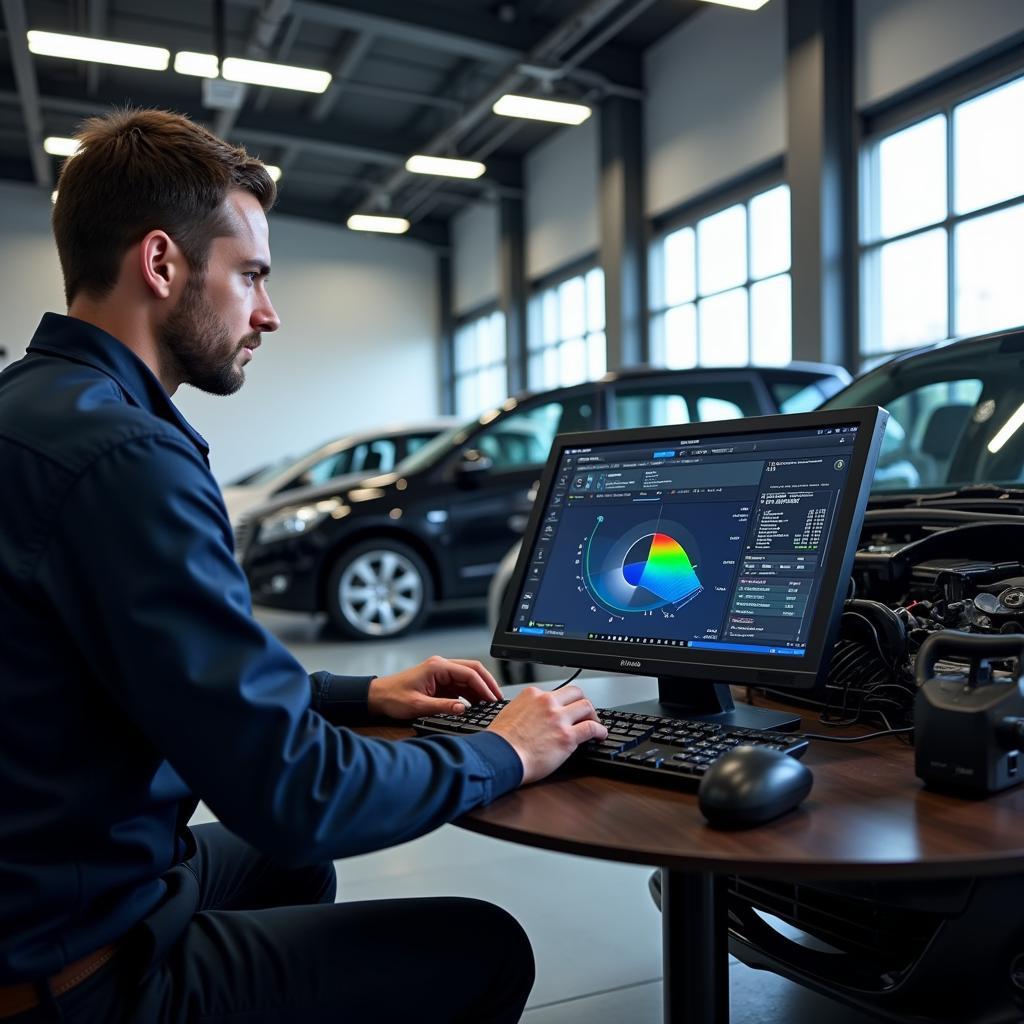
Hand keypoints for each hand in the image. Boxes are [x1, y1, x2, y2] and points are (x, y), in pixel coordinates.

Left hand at [367, 656, 502, 720]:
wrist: (378, 697)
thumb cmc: (393, 697)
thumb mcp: (417, 705)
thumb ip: (442, 707)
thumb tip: (463, 708)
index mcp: (437, 667)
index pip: (468, 672)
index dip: (483, 686)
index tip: (492, 699)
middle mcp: (441, 666)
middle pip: (473, 670)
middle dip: (487, 683)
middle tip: (498, 698)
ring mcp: (441, 674)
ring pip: (468, 677)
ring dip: (480, 689)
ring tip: (490, 704)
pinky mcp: (440, 682)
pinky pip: (461, 685)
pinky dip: (471, 694)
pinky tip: (476, 705)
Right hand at [487, 685, 607, 784]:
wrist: (499, 756)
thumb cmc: (500, 741)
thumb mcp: (509, 713)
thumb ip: (524, 709)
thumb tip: (531, 715)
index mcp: (532, 695)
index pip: (556, 692)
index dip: (564, 702)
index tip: (566, 709)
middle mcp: (547, 702)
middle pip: (576, 693)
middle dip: (582, 702)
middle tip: (585, 713)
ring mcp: (558, 718)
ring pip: (587, 706)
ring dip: (594, 715)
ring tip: (596, 724)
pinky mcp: (567, 737)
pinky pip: (592, 728)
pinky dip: (600, 730)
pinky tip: (600, 735)